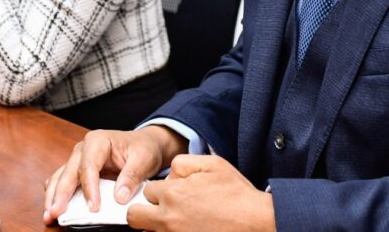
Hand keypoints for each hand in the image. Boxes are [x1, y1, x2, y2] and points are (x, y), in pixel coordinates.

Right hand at [43, 126, 186, 223]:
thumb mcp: (144, 159)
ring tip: (49, 215)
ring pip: (60, 178)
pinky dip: (56, 196)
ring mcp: (77, 160)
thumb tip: (119, 197)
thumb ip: (131, 176)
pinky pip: (62, 182)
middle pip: (68, 173)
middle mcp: (83, 149)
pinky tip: (54, 209)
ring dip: (53, 197)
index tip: (93, 208)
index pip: (89, 166)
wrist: (144, 144)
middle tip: (56, 213)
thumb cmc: (142, 148)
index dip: (89, 188)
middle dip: (61, 194)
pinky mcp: (77, 171)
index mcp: (98, 141)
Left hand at [128, 155, 273, 231]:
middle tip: (161, 210)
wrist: (254, 222)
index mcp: (173, 193)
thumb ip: (183, 163)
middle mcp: (168, 218)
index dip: (160, 191)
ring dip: (156, 226)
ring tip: (178, 221)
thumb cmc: (237, 194)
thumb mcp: (213, 164)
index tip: (173, 194)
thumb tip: (170, 173)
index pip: (147, 190)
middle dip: (143, 211)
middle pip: (134, 216)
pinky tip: (183, 228)